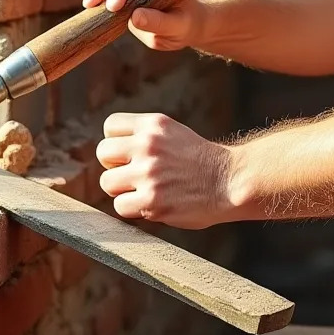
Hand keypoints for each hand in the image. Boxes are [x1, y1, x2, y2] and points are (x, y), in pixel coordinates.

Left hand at [96, 112, 236, 228]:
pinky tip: (151, 205)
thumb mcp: (173, 134)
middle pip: (103, 153)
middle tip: (134, 176)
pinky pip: (120, 206)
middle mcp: (148, 145)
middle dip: (115, 166)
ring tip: (144, 191)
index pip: (110, 126)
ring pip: (107, 183)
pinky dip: (132, 209)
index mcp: (154, 125)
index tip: (130, 155)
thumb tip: (110, 154)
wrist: (230, 181)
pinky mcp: (152, 200)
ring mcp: (149, 173)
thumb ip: (144, 138)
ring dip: (122, 191)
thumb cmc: (200, 162)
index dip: (117, 143)